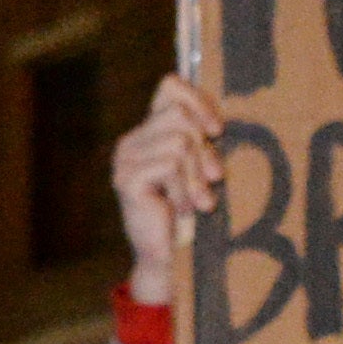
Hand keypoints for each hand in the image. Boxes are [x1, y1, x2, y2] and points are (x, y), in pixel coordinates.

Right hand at [112, 74, 223, 315]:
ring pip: (178, 141)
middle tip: (215, 177)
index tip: (217, 131)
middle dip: (203, 147)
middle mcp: (132, 141)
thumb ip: (202, 139)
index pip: (170, 86)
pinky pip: (168, 164)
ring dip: (197, 175)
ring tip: (200, 200)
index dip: (199, 101)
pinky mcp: (127, 179)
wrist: (174, 257)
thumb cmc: (193, 212)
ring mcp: (125, 159)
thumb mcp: (201, 167)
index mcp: (149, 132)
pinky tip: (184, 208)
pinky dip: (185, 188)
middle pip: (179, 115)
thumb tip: (216, 120)